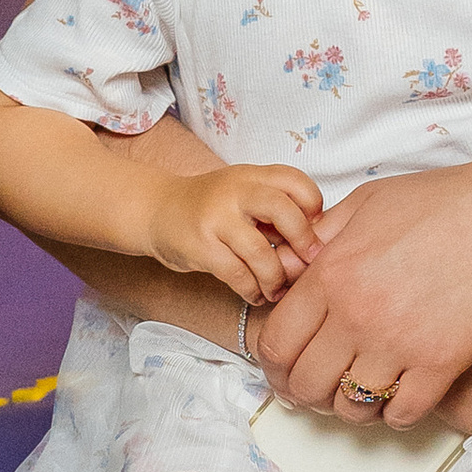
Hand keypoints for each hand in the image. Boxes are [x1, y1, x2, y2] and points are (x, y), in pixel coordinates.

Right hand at [152, 161, 323, 302]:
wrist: (155, 210)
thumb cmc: (210, 207)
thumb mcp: (242, 193)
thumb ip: (274, 207)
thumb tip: (315, 241)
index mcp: (251, 176)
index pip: (295, 181)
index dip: (313, 205)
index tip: (314, 228)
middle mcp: (235, 191)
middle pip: (284, 210)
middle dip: (303, 240)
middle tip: (309, 262)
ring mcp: (216, 218)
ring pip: (261, 252)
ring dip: (276, 278)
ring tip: (278, 290)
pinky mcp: (200, 246)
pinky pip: (237, 274)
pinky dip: (252, 289)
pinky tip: (256, 295)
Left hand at [256, 153, 471, 423]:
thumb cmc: (447, 201)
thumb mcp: (370, 201)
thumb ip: (323, 236)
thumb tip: (289, 266)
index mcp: (332, 272)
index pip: (275, 343)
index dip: (275, 364)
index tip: (288, 366)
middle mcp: (357, 313)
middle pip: (305, 384)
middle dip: (306, 392)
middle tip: (321, 388)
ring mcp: (400, 342)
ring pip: (350, 407)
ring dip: (352, 406)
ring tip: (364, 391)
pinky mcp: (443, 363)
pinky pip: (402, 414)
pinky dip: (396, 412)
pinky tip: (403, 394)